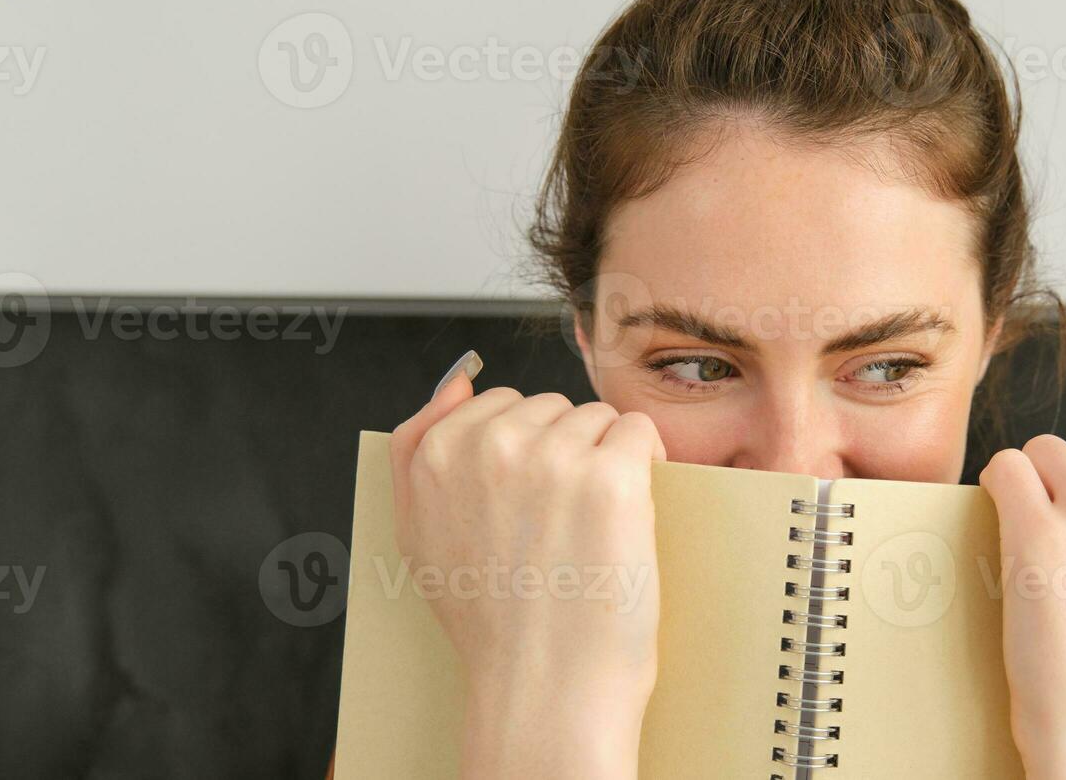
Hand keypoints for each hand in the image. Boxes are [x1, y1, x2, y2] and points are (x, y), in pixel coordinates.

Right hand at [384, 351, 666, 779]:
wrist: (542, 684)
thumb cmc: (490, 621)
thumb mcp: (418, 533)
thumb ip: (419, 449)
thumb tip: (458, 381)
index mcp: (435, 456)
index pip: (497, 403)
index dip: (523, 452)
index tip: (526, 505)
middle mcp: (487, 446)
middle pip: (550, 407)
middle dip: (563, 452)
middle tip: (557, 526)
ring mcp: (551, 458)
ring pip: (597, 418)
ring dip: (605, 461)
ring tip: (588, 529)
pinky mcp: (610, 476)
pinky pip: (639, 432)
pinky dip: (647, 465)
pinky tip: (627, 516)